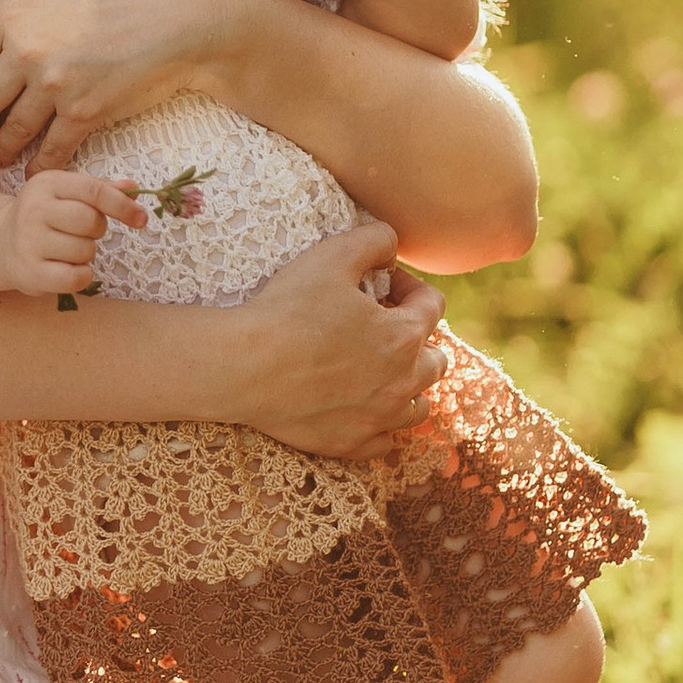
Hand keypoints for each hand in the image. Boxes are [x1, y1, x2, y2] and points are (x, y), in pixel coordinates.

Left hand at [0, 0, 254, 171]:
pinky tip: (36, 167)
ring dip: (1, 147)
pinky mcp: (87, 114)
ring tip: (0, 152)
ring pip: (7, 134)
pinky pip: (50, 153)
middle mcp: (26, 54)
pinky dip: (40, 165)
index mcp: (12, 15)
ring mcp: (56, 88)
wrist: (188, 14)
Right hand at [0, 168, 145, 297]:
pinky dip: (82, 275)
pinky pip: (76, 277)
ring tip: (66, 249)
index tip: (141, 218)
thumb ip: (101, 189)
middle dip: (97, 230)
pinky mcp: (29, 272)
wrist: (0, 243)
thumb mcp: (67, 194)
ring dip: (86, 253)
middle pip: (91, 222)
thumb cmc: (45, 216)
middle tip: (81, 232)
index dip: (123, 206)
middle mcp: (33, 209)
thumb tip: (134, 189)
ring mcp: (28, 242)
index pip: (94, 191)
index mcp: (46, 183)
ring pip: (85, 250)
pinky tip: (66, 267)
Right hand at [233, 220, 445, 458]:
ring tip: (380, 371)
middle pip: (436, 361)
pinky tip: (361, 408)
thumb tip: (391, 242)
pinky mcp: (351, 444)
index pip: (433, 305)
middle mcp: (403, 382)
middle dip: (418, 339)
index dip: (410, 287)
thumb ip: (374, 238)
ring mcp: (379, 418)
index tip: (383, 283)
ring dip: (408, 386)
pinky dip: (381, 426)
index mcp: (404, 335)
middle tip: (381, 326)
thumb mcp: (332, 254)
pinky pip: (385, 442)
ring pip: (418, 407)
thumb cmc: (288, 309)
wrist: (245, 367)